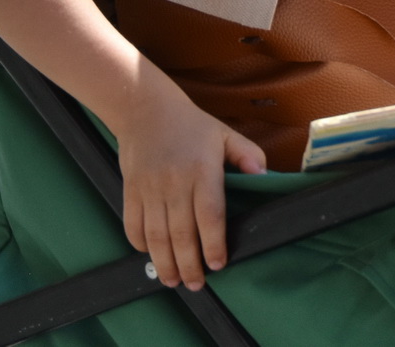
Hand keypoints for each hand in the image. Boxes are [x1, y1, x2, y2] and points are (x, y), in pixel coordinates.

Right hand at [117, 86, 266, 289]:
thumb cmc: (191, 125)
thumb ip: (248, 155)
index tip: (218, 264)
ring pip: (155, 235)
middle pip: (181, 233)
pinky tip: (152, 256)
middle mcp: (174, 182)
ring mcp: (149, 188)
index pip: (209, 215)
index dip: (213, 244)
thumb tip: (264, 176)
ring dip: (164, 263)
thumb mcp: (225, 134)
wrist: (144, 109)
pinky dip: (140, 245)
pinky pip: (133, 225)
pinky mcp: (130, 190)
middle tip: (196, 285)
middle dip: (189, 265)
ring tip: (173, 281)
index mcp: (202, 170)